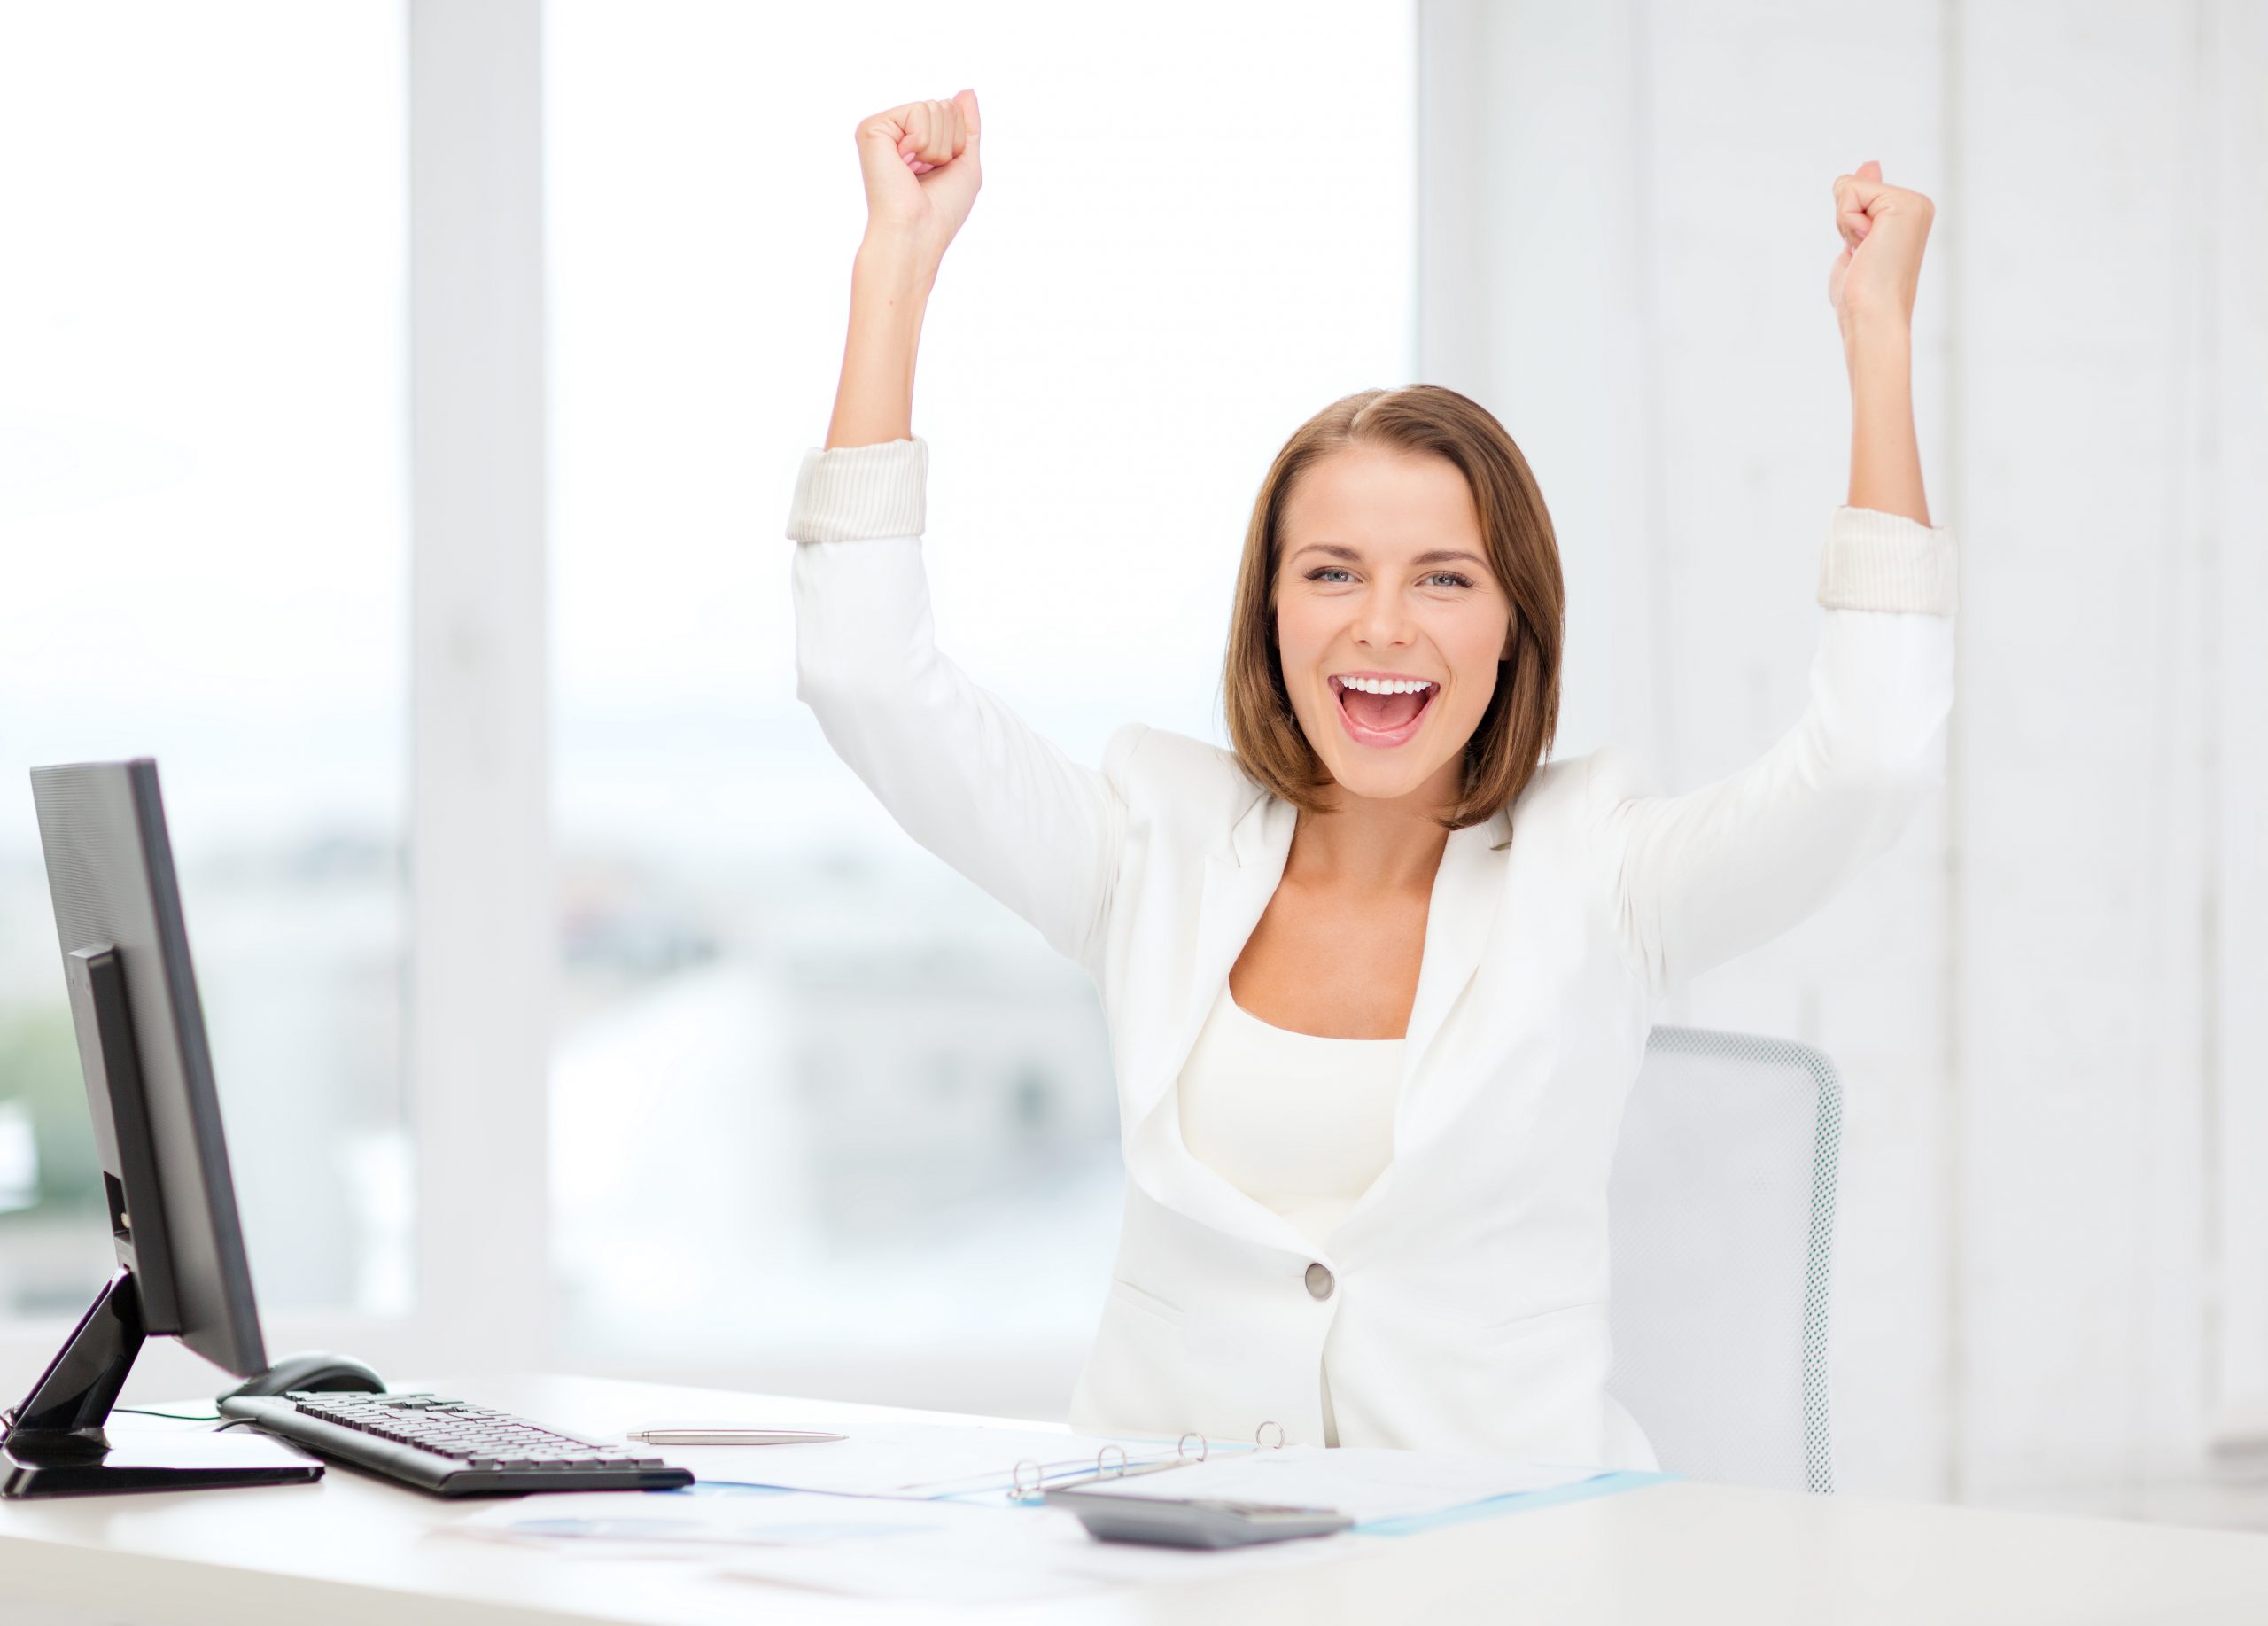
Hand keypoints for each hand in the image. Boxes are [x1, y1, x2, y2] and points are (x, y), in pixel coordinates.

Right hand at [854, 90, 981, 280]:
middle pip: (944, 107)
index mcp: (915, 140)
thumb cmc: (940, 210)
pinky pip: (918, 112)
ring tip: (915, 171)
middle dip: (948, 143)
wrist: (917, 232)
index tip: (938, 171)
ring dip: (936, 147)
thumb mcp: (965, 163)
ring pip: (933, 108)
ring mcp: (882, 129)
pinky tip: (903, 163)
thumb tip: (966, 91)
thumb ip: (968, 127)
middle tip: (926, 173)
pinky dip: (922, 143)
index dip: (957, 144)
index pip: (952, 113)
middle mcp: (896, 131)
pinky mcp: (872, 128)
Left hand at [1827, 160, 1932, 336]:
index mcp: (1909, 214)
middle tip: (1864, 255)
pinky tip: (1867, 246)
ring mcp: (1914, 203)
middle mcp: (1917, 205)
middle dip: (1843, 222)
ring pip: (1849, 187)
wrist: (1873, 319)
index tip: (1865, 253)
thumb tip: (1870, 164)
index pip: (1855, 194)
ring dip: (1845, 225)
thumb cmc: (1860, 296)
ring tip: (1867, 253)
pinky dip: (1847, 222)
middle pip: (1851, 187)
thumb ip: (1861, 204)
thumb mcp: (1855, 242)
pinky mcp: (1904, 204)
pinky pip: (1850, 191)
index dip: (1845, 225)